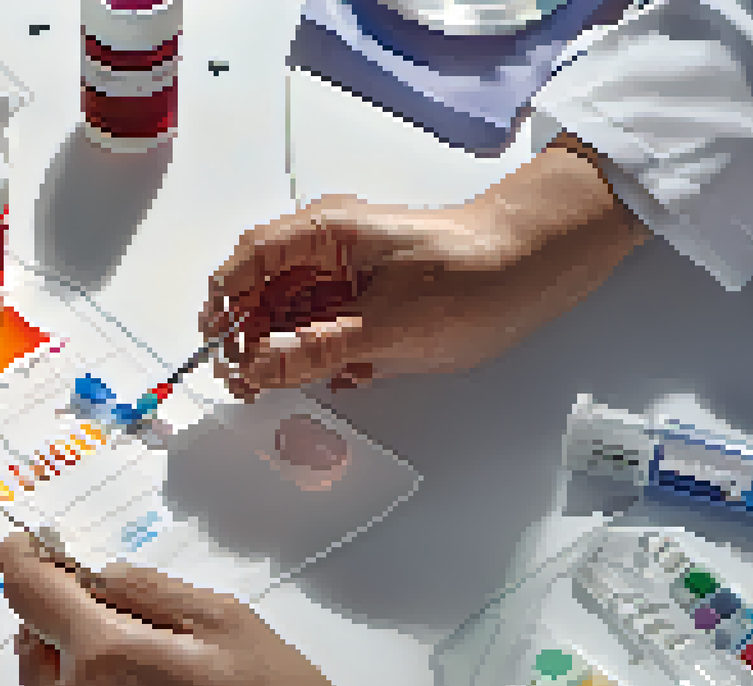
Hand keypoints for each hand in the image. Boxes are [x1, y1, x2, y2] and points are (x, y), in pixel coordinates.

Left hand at [0, 530, 409, 685]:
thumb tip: (96, 574)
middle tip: (133, 636)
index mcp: (106, 654)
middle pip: (34, 638)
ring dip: (70, 674)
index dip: (27, 559)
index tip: (27, 549)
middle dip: (69, 624)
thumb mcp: (225, 623)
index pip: (30, 588)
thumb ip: (146, 587)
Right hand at [202, 136, 648, 398]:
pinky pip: (322, 327)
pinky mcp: (366, 299)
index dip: (224, 304)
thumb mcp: (387, 325)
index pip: (248, 261)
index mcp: (325, 233)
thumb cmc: (471, 275)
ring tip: (276, 387)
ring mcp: (347, 274)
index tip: (216, 346)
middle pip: (262, 290)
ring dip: (280, 351)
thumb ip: (316, 350)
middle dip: (248, 336)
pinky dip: (316, 354)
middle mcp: (328, 248)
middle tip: (244, 382)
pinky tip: (329, 378)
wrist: (536, 268)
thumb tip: (258, 368)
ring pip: (289, 313)